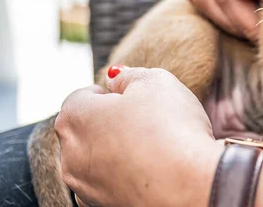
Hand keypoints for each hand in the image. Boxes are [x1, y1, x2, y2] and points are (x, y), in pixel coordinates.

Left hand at [55, 67, 222, 206]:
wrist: (192, 186)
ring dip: (119, 150)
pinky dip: (128, 175)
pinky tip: (155, 169)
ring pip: (99, 159)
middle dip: (112, 122)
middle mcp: (70, 155)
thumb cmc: (171, 129)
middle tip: (149, 119)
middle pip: (87, 129)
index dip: (111, 92)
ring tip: (156, 146)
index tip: (135, 97)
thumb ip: (129, 75)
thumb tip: (115, 77)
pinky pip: (113, 183)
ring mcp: (85, 187)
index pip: (82, 96)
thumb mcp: (156, 81)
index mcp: (75, 117)